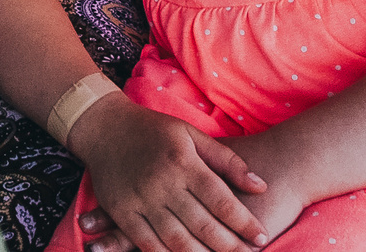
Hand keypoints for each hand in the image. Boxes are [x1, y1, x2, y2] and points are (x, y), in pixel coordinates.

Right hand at [66, 99, 271, 251]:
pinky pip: (147, 243)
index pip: (221, 200)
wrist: (103, 126)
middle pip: (203, 224)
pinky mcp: (122, 212)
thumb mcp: (192, 134)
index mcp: (183, 162)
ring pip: (177, 239)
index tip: (262, 237)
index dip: (244, 222)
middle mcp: (163, 183)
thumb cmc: (154, 129)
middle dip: (230, 246)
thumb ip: (227, 161)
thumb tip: (261, 186)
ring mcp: (140, 200)